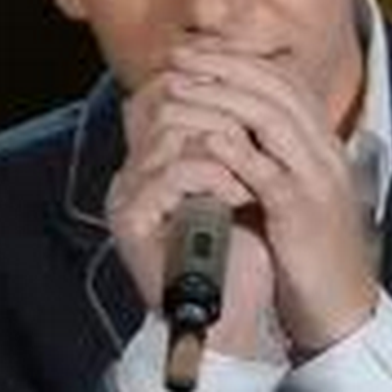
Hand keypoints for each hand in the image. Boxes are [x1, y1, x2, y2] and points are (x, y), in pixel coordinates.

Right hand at [104, 71, 273, 356]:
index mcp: (154, 155)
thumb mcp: (245, 179)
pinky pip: (171, 174)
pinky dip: (213, 176)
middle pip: (164, 101)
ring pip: (168, 131)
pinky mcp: (131, 219)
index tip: (257, 93)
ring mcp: (127, 193)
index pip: (166, 89)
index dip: (212, 83)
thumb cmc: (246, 250)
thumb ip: (238, 135)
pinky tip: (238, 193)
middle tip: (259, 128)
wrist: (236, 314)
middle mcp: (133, 169)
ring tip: (252, 170)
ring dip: (220, 144)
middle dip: (220, 110)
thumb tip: (264, 78)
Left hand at [166, 45, 378, 353]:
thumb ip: (267, 155)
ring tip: (178, 88)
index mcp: (321, 142)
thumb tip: (223, 124)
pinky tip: (204, 138)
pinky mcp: (303, 213)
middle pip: (274, 87)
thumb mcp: (291, 190)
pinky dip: (236, 152)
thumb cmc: (308, 249)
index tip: (194, 49)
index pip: (282, 78)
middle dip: (221, 64)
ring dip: (219, 97)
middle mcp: (324, 151)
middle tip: (178, 56)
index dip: (236, 58)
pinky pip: (269, 173)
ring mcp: (317, 180)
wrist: (342, 305)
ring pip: (270, 119)